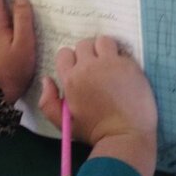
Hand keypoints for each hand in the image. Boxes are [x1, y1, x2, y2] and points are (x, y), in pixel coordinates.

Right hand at [39, 36, 157, 175]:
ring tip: (108, 63)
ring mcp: (112, 63)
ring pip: (103, 40)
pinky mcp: (130, 64)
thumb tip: (46, 79)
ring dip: (104, 49)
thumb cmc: (94, 131)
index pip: (64, 52)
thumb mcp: (64, 123)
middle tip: (94, 67)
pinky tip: (123, 74)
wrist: (126, 135)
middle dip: (87, 53)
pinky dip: (120, 59)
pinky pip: (122, 52)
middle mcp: (90, 66)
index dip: (70, 60)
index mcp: (71, 78)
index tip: (78, 70)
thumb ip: (47, 102)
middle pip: (84, 44)